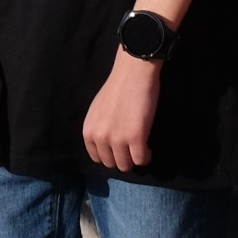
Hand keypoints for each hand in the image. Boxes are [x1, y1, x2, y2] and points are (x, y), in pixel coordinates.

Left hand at [82, 55, 161, 173]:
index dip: (110, 155)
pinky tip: (148, 148)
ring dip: (134, 159)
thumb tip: (106, 146)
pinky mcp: (136, 137)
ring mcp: (117, 139)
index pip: (97, 158)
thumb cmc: (117, 87)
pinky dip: (146, 157)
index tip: (120, 150)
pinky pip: (141, 159)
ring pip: (126, 165)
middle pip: (112, 164)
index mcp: (89, 131)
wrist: (133, 72)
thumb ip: (98, 129)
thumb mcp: (97, 111)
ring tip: (140, 148)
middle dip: (123, 158)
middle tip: (132, 149)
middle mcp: (100, 138)